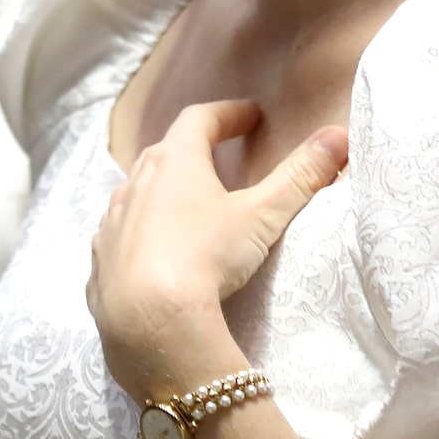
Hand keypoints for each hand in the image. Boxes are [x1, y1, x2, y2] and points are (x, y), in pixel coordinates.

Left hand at [86, 99, 347, 398]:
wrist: (148, 324)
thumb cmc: (206, 258)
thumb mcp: (261, 216)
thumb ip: (300, 176)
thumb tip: (339, 135)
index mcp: (174, 161)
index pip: (199, 119)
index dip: (228, 115)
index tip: (250, 116)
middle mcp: (135, 182)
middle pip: (165, 151)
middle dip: (193, 147)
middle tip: (218, 151)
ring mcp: (112, 222)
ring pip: (137, 192)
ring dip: (162, 189)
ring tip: (186, 201)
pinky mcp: (99, 262)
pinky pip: (120, 234)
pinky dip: (140, 230)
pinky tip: (153, 249)